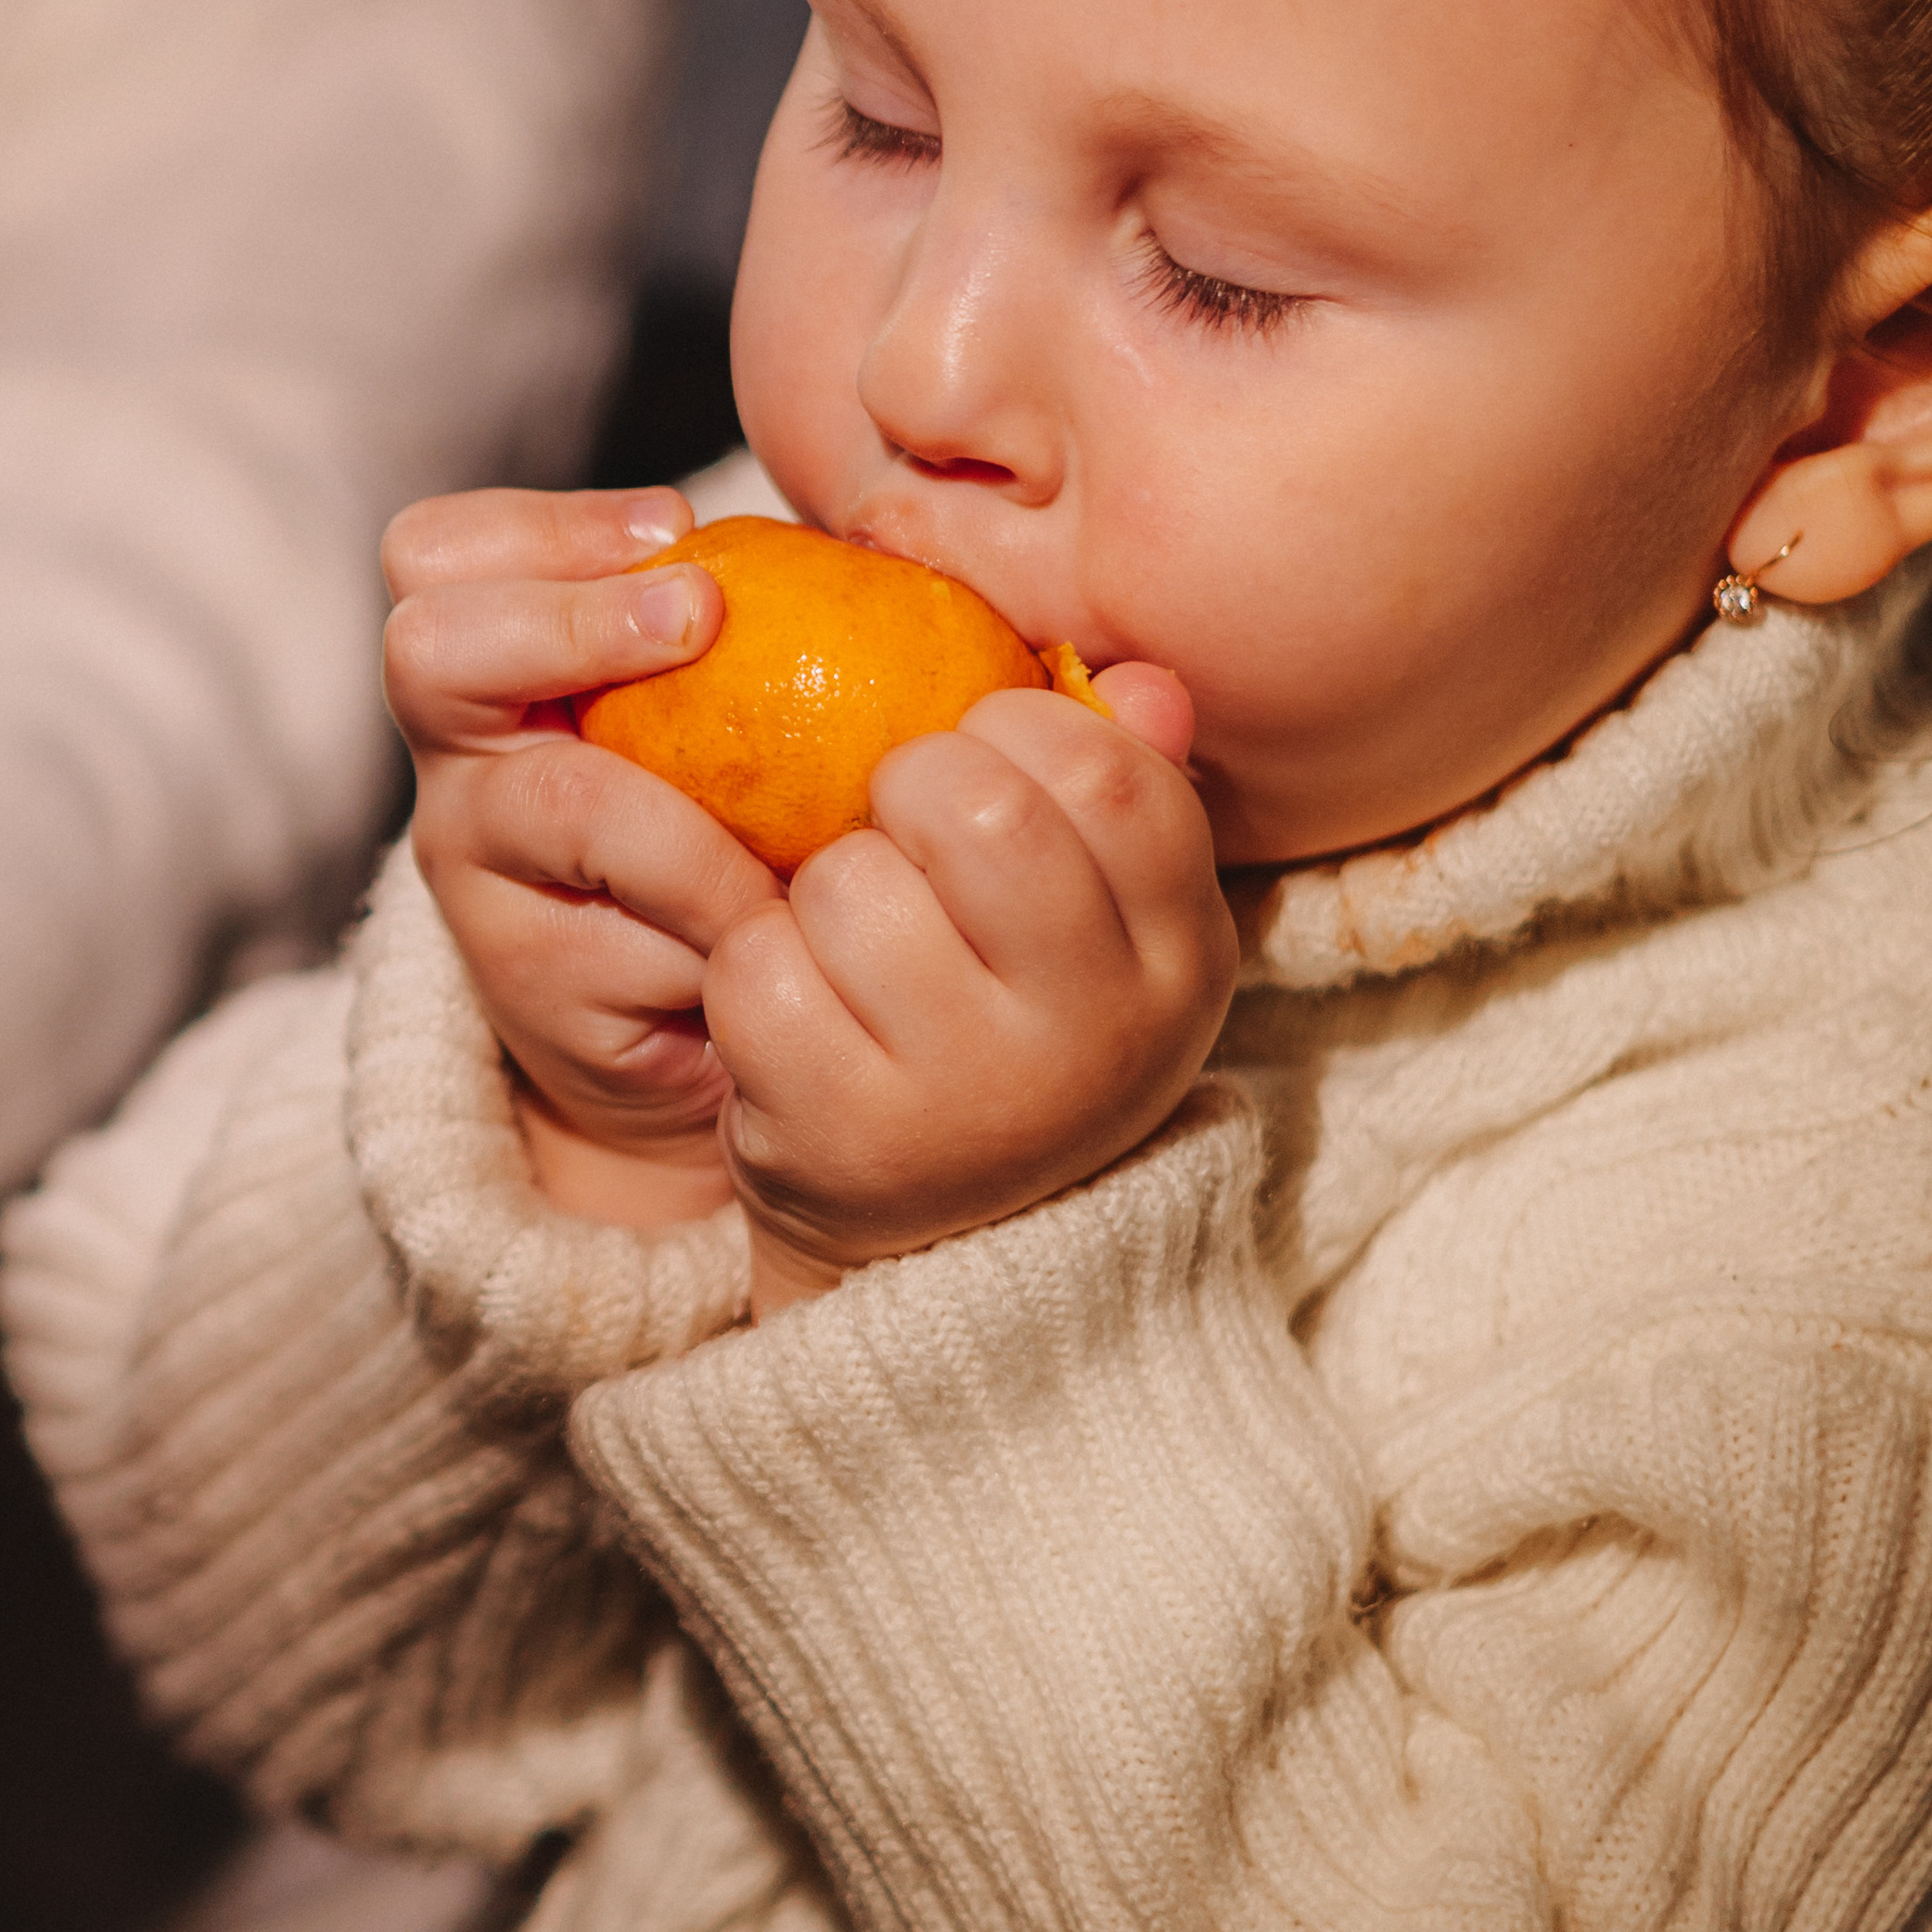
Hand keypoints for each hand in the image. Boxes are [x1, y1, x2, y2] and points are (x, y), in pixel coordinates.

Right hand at [381, 486, 781, 1226]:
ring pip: (557, 800)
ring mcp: (477, 873)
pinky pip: (637, 938)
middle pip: (430, 646)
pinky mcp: (528, 981)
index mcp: (501, 670)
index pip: (441, 555)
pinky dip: (734, 925)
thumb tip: (887, 544)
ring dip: (699, 815)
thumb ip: (764, 630)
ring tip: (792, 856)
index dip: (546, 526)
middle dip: (575, 618)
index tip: (677, 529)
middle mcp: (462, 761)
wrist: (694, 1033)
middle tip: (703, 617)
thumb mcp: (735, 717)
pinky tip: (796, 934)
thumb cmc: (740, 834)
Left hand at [699, 676, 1235, 1313]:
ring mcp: (970, 1095)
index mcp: (1178, 959)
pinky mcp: (843, 1136)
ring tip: (854, 940)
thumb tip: (1137, 683)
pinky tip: (797, 1003)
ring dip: (825, 885)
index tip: (984, 758)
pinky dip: (753, 961)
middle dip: (911, 785)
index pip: (1109, 776)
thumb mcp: (1103, 924)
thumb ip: (1124, 784)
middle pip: (980, 812)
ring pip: (850, 881)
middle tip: (902, 829)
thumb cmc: (1016, 1024)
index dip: (1019, 728)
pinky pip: (757, 965)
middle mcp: (1096, 1036)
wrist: (941, 1248)